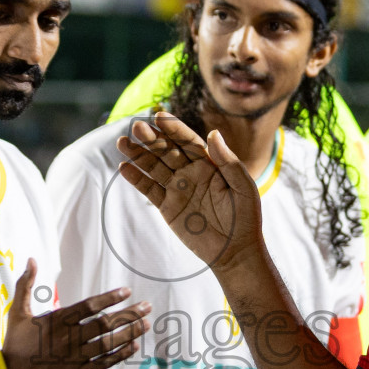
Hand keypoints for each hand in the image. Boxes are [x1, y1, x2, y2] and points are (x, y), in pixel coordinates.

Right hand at [2, 260, 150, 368]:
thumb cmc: (14, 346)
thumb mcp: (17, 313)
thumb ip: (26, 285)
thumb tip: (31, 260)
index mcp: (56, 321)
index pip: (89, 306)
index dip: (109, 298)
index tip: (126, 291)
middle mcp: (69, 339)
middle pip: (105, 324)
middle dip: (129, 314)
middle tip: (147, 306)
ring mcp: (75, 358)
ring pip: (108, 343)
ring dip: (130, 332)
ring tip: (146, 324)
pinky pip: (104, 363)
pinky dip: (120, 354)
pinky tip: (134, 346)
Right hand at [116, 112, 264, 274]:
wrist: (235, 252)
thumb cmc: (245, 218)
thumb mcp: (243, 187)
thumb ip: (228, 161)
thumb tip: (213, 133)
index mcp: (209, 164)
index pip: (188, 141)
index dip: (174, 129)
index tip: (160, 116)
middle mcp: (191, 173)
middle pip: (167, 151)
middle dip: (152, 139)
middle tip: (136, 126)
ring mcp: (177, 189)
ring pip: (154, 167)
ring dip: (138, 155)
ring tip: (122, 142)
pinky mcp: (168, 207)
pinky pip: (150, 190)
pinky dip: (137, 179)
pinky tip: (124, 167)